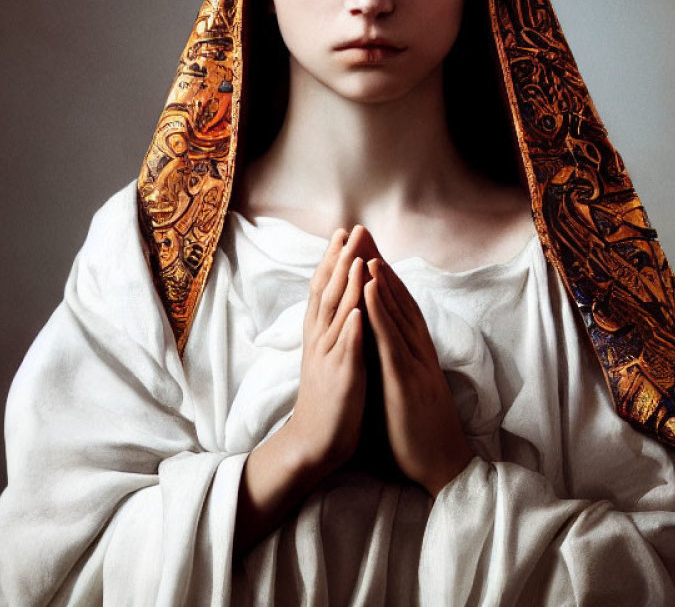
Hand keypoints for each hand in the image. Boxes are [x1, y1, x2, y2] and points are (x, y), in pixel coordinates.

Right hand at [285, 227, 369, 475]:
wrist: (314, 443)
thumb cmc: (329, 400)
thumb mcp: (330, 357)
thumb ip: (336, 329)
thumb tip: (345, 303)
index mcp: (321, 335)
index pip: (324, 289)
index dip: (332, 260)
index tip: (341, 232)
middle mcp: (322, 340)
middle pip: (327, 292)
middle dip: (339, 260)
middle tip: (348, 230)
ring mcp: (331, 358)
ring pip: (337, 315)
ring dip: (346, 284)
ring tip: (355, 256)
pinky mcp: (343, 378)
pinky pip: (347, 350)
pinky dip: (353, 328)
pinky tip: (360, 310)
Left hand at [364, 256, 473, 496]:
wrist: (444, 468)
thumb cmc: (420, 434)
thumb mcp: (406, 391)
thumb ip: (395, 367)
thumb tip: (377, 350)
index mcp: (417, 356)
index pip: (402, 310)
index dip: (387, 281)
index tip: (370, 254)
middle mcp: (419, 353)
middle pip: (401, 302)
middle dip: (383, 269)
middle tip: (366, 238)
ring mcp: (415, 364)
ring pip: (398, 314)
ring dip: (382, 281)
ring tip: (366, 251)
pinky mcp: (407, 379)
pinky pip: (391, 338)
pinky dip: (380, 310)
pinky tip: (369, 288)